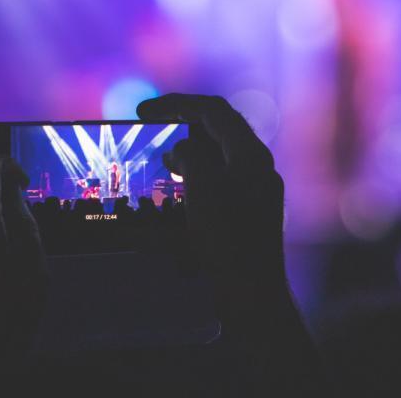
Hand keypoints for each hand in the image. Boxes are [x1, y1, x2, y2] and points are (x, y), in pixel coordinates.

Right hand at [137, 95, 286, 307]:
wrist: (252, 296)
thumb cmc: (228, 241)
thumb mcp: (203, 188)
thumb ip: (191, 156)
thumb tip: (181, 151)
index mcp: (251, 154)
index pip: (212, 111)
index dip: (175, 103)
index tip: (142, 111)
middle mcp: (258, 169)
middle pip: (217, 131)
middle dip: (182, 126)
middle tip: (151, 130)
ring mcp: (256, 192)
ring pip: (217, 159)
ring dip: (187, 155)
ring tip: (161, 165)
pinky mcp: (248, 216)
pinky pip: (218, 185)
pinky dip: (194, 181)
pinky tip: (176, 198)